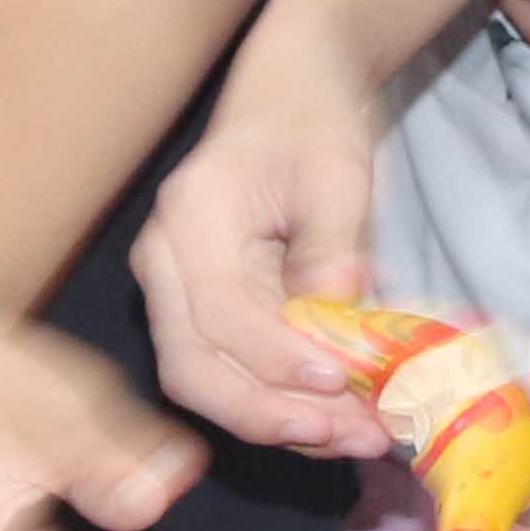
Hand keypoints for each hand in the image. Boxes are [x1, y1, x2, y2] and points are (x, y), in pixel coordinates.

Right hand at [131, 39, 393, 459]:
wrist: (292, 92)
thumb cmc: (313, 119)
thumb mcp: (340, 172)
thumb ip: (335, 249)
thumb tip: (336, 328)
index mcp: (190, 218)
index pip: (220, 313)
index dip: (278, 358)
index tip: (344, 382)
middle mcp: (165, 263)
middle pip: (194, 367)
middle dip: (271, 414)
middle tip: (354, 436)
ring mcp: (177, 292)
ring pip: (210, 382)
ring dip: (283, 423)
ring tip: (363, 438)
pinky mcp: (206, 313)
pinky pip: (233, 373)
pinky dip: (285, 404)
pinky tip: (345, 421)